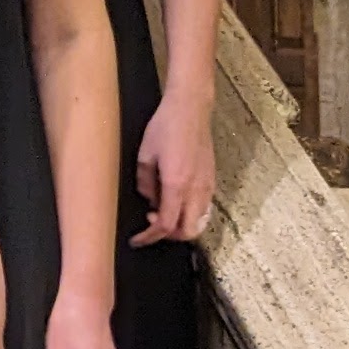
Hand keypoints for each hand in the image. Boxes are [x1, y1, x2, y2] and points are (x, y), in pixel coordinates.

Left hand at [132, 95, 217, 245]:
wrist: (190, 109)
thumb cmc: (166, 127)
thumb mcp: (144, 155)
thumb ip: (144, 183)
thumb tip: (148, 199)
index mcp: (176, 184)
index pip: (166, 225)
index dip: (150, 236)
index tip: (137, 239)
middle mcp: (195, 189)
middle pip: (187, 231)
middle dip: (167, 236)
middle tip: (150, 227)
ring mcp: (207, 185)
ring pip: (199, 222)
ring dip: (180, 226)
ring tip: (161, 213)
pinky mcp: (211, 180)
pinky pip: (203, 209)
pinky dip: (189, 215)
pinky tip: (174, 201)